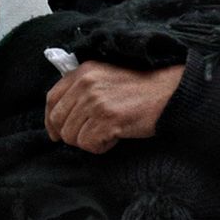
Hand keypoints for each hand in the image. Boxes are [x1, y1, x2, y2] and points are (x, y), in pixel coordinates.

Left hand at [45, 61, 184, 152]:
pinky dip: (102, 147)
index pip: (52, 98)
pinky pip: (90, 145)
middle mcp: (86, 85)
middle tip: (90, 136)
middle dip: (71, 135)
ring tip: (109, 133)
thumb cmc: (141, 88)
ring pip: (73, 137)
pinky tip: (115, 137)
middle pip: (60, 121)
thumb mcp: (106, 76)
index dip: (50, 120)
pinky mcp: (107, 120)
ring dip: (90, 141)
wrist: (169, 92)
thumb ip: (83, 88)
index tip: (56, 133)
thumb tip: (62, 115)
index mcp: (83, 72)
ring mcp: (96, 102)